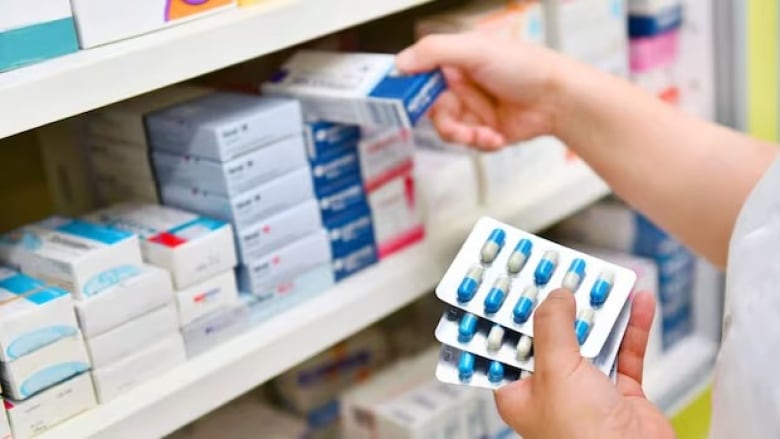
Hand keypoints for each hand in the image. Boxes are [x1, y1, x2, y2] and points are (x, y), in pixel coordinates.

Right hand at [397, 32, 569, 149]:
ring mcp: (473, 109)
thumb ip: (434, 52)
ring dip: (464, 135)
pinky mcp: (484, 131)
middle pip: (430, 109)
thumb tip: (400, 63)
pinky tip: (496, 135)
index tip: (403, 102)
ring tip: (481, 133)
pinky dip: (480, 142)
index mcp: (456, 61)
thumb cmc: (525, 66)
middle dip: (443, 120)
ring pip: (448, 130)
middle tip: (454, 124)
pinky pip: (468, 144)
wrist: (559, 99)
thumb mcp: (475, 50)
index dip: (410, 90)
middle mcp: (461, 85)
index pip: (419, 75)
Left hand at [495, 290, 674, 438]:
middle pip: (553, 335)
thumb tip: (555, 296)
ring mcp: (588, 391)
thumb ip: (553, 328)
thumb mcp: (556, 371)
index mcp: (521, 391)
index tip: (518, 281)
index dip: (513, 311)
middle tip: (566, 271)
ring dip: (601, 311)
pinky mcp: (621, 394)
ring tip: (604, 279)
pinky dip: (633, 327)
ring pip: (592, 339)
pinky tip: (638, 303)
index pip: (509, 343)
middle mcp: (552, 390)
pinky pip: (626, 352)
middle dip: (563, 304)